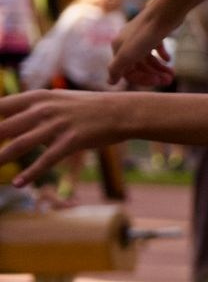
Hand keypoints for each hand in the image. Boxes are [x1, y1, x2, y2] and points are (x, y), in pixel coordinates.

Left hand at [0, 88, 129, 185]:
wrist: (122, 112)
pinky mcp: (71, 142)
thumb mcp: (58, 100)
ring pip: (20, 145)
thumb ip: (34, 109)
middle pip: (4, 127)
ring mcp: (57, 126)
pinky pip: (47, 160)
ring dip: (1, 158)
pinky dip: (31, 173)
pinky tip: (19, 183)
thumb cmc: (89, 107)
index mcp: (37, 98)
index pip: (0, 107)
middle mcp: (43, 110)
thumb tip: (12, 120)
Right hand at [107, 2, 176, 89]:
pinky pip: (155, 47)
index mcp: (118, 47)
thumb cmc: (146, 34)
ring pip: (148, 58)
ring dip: (159, 68)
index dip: (141, 79)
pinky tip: (169, 60)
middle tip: (169, 81)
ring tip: (172, 74)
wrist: (165, 13)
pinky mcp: (153, 31)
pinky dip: (162, 55)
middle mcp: (126, 41)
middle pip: (139, 66)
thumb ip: (117, 68)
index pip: (127, 71)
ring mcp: (139, 36)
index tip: (157, 82)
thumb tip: (109, 82)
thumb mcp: (129, 54)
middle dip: (153, 75)